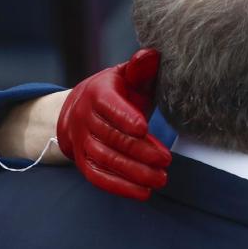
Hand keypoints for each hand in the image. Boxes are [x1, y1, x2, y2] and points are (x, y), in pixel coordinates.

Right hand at [57, 49, 171, 199]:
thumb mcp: (128, 77)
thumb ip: (140, 69)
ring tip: (160, 179)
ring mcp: (82, 141)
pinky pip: (98, 177)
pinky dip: (119, 187)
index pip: (109, 106)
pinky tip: (143, 193)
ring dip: (134, 172)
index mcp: (98, 93)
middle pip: (111, 137)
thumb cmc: (118, 92)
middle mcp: (85, 118)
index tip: (144, 128)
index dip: (124, 117)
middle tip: (166, 161)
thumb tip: (151, 55)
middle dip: (139, 151)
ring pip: (106, 159)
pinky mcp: (83, 161)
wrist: (82, 109)